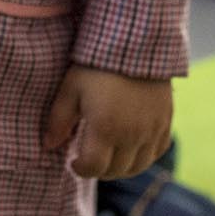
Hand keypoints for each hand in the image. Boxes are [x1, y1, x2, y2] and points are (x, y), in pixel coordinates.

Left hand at [42, 66, 172, 178]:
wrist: (136, 44)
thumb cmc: (97, 66)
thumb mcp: (71, 89)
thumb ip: (58, 121)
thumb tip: (49, 145)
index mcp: (105, 128)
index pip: (94, 168)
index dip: (81, 169)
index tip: (73, 161)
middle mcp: (131, 134)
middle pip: (116, 171)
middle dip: (99, 169)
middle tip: (89, 157)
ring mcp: (152, 129)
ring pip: (138, 166)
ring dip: (121, 168)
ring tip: (109, 156)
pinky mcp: (165, 121)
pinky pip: (157, 151)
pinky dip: (144, 156)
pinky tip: (131, 147)